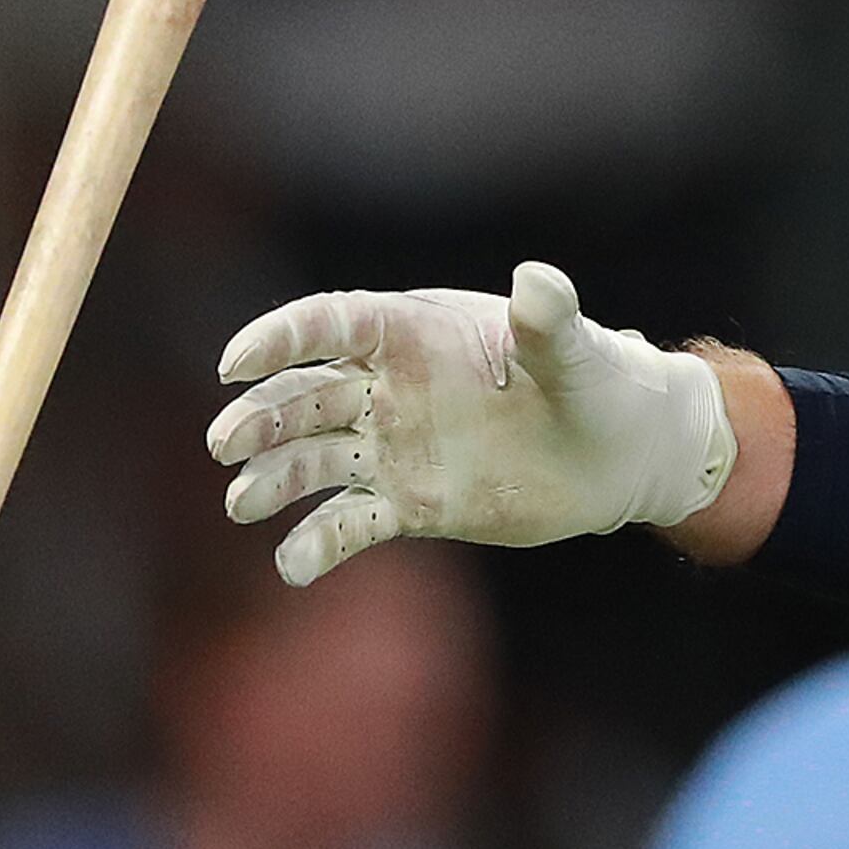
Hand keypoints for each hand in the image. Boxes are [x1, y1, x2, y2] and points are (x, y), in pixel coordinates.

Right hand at [210, 263, 735, 584]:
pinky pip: (351, 523)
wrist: (622, 455)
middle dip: (262, 417)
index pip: (332, 324)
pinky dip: (318, 544)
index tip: (235, 362)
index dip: (281, 339)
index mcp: (416, 333)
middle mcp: (390, 387)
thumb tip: (535, 281)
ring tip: (242, 504)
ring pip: (314, 461)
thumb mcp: (577, 353)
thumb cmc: (600, 384)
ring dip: (274, 479)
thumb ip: (548, 322)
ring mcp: (395, 447)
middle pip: (305, 396)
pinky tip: (293, 566)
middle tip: (226, 444)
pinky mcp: (410, 504)